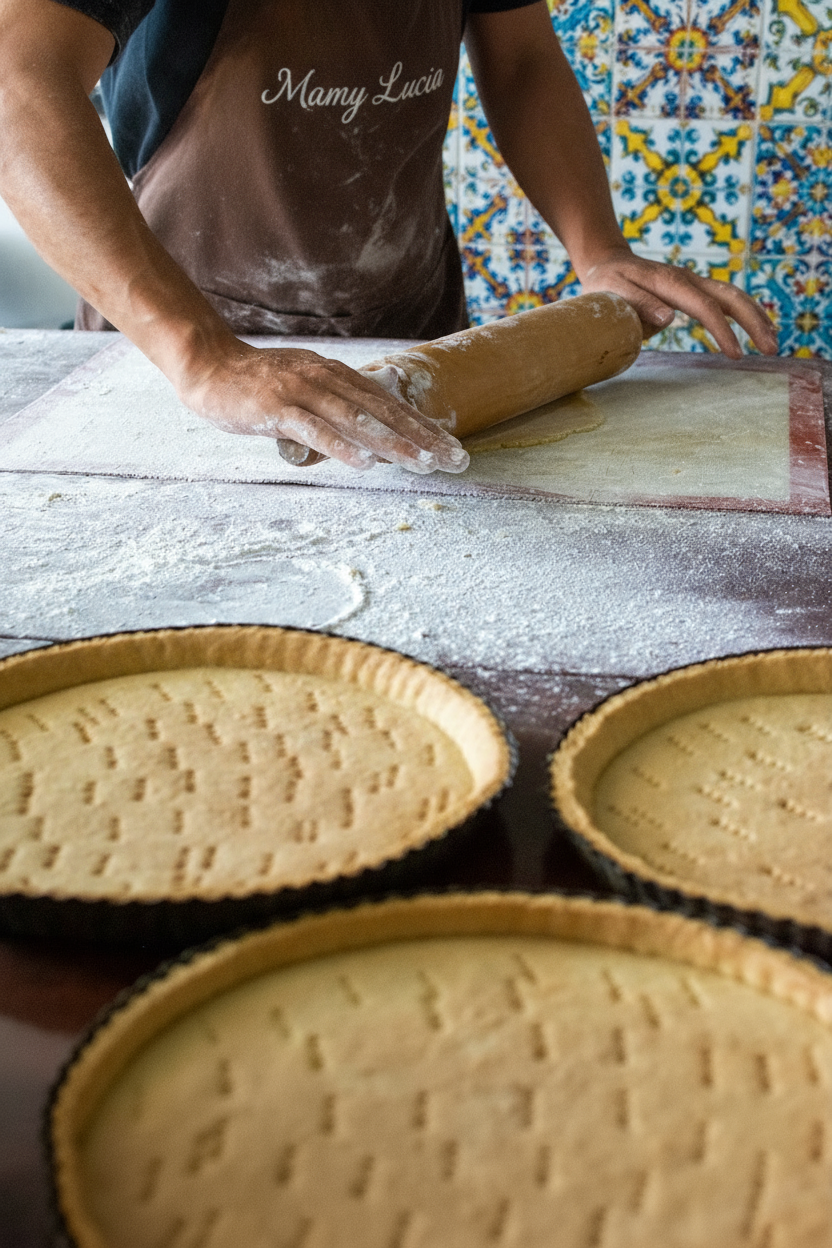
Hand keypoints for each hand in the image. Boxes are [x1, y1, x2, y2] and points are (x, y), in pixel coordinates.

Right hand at [176, 339, 469, 473]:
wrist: (209, 366)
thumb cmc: (259, 387)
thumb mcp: (307, 393)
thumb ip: (337, 411)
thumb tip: (370, 441)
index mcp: (339, 378)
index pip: (391, 405)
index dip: (424, 428)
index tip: (454, 450)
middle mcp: (328, 380)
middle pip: (384, 412)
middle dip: (423, 438)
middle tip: (455, 461)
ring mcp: (303, 392)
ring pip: (357, 421)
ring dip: (393, 443)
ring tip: (422, 464)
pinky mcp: (278, 408)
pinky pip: (315, 431)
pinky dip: (341, 447)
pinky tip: (364, 463)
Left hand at [577, 249, 778, 357]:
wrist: (606, 263)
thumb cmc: (605, 284)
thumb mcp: (613, 294)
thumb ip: (638, 306)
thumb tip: (670, 318)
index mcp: (669, 282)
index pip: (704, 307)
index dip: (722, 331)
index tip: (736, 354)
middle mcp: (686, 279)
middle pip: (730, 296)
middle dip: (753, 321)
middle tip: (771, 348)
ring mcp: (692, 282)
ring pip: (732, 296)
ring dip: (755, 317)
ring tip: (773, 342)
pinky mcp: (692, 289)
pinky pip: (723, 300)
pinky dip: (744, 313)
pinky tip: (759, 328)